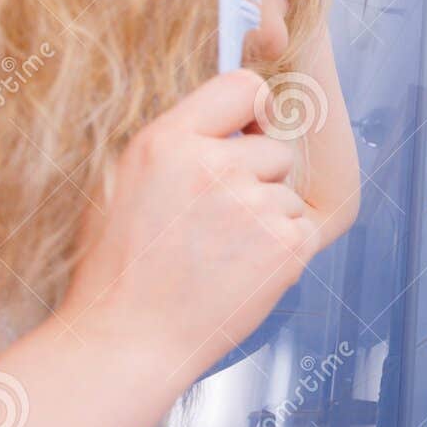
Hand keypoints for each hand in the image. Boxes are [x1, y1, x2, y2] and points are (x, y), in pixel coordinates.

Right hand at [60, 70, 322, 374]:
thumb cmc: (124, 265)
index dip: (255, 110)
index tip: (251, 130)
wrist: (131, 339)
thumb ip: (179, 144)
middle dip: (260, 178)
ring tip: (223, 253)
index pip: (242, 87)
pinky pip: (303, 228)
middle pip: (276, 148)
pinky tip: (243, 270)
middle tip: (219, 220)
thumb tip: (230, 118)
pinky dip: (284, 250)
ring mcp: (254, 206)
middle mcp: (214, 166)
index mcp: (167, 141)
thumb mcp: (127, 182)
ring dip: (269, 219)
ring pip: (289, 193)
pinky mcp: (285, 245)